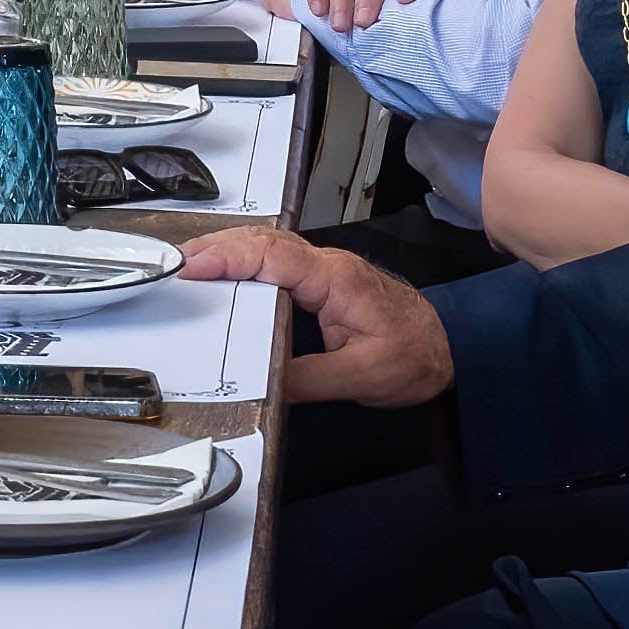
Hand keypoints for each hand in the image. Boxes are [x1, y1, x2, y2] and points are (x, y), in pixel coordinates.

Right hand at [172, 225, 452, 406]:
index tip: (190, 267)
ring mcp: (325, 272)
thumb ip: (307, 380)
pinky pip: (277, 265)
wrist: (455, 350)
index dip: (227, 258)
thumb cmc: (417, 357)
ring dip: (227, 254)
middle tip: (173, 264)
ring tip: (188, 269)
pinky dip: (244, 266)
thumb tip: (257, 385)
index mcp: (336, 279)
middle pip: (262, 242)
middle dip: (215, 248)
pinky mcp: (323, 285)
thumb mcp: (361, 377)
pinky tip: (225, 281)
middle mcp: (328, 266)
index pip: (272, 256)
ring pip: (268, 249)